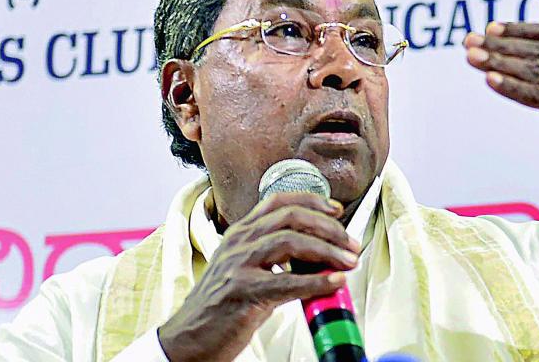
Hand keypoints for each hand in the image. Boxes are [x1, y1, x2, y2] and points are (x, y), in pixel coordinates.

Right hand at [158, 193, 360, 361]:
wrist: (188, 338)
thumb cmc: (221, 306)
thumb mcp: (245, 269)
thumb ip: (277, 258)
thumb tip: (322, 257)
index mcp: (240, 233)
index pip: (278, 202)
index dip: (311, 201)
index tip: (336, 210)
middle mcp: (238, 243)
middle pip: (291, 217)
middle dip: (328, 227)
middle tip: (350, 243)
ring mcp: (238, 266)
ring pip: (291, 242)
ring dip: (327, 250)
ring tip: (348, 261)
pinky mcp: (242, 293)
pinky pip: (287, 283)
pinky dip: (317, 282)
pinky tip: (335, 283)